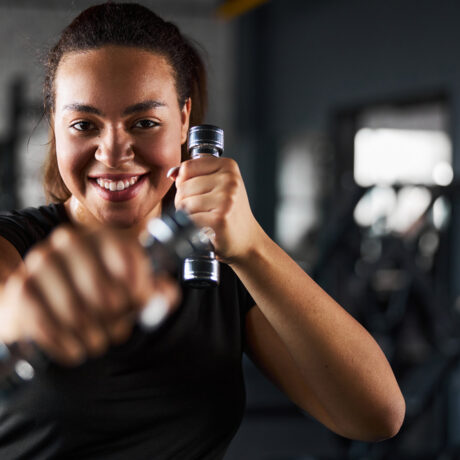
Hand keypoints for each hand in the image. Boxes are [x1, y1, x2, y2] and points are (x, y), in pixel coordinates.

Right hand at [0, 227, 177, 364]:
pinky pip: (47, 324)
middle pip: (103, 292)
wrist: (46, 295)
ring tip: (99, 342)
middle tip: (118, 330)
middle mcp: (71, 241)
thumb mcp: (130, 285)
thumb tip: (166, 296)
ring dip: (92, 336)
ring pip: (75, 312)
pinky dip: (66, 344)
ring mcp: (42, 261)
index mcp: (103, 236)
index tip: (140, 305)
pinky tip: (77, 349)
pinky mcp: (22, 287)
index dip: (139, 290)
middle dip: (115, 319)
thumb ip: (156, 291)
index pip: (129, 259)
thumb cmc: (97, 290)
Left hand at [173, 156, 259, 263]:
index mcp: (228, 166)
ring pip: (184, 203)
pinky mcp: (219, 218)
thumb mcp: (219, 185)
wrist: (247, 239)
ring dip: (187, 215)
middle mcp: (229, 180)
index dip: (185, 182)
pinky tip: (205, 227)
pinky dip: (192, 226)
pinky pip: (189, 219)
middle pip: (183, 186)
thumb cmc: (231, 212)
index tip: (198, 193)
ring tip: (203, 218)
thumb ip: (196, 174)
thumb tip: (173, 173)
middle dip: (184, 201)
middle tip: (201, 210)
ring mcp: (226, 199)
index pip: (187, 167)